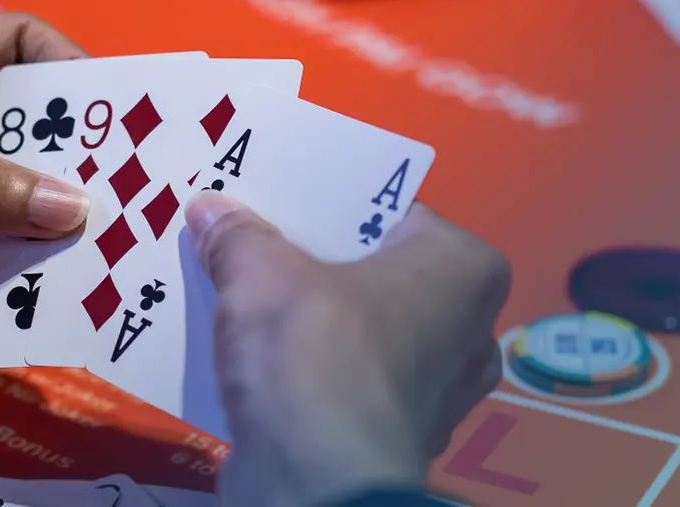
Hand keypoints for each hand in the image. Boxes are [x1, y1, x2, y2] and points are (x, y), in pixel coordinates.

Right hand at [188, 192, 510, 506]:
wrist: (319, 484)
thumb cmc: (315, 351)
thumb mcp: (260, 274)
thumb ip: (238, 236)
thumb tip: (209, 208)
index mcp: (465, 270)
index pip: (393, 213)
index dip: (331, 206)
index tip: (280, 200)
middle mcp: (471, 330)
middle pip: (377, 276)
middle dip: (318, 267)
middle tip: (254, 244)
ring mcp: (440, 394)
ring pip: (363, 335)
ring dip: (312, 325)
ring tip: (245, 300)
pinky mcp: (398, 440)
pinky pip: (349, 388)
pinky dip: (312, 378)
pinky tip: (259, 364)